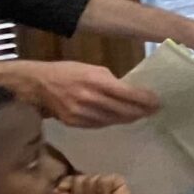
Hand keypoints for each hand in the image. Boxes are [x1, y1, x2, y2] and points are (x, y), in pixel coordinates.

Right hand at [5, 60, 157, 128]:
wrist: (36, 85)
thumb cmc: (66, 72)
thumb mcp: (91, 69)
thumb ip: (111, 81)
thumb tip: (129, 91)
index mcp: (96, 81)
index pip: (128, 94)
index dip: (145, 100)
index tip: (158, 101)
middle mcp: (90, 99)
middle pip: (123, 110)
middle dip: (142, 111)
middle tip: (154, 110)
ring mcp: (81, 114)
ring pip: (113, 120)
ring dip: (129, 118)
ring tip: (140, 115)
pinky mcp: (74, 123)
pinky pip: (100, 125)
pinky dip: (112, 121)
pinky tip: (120, 118)